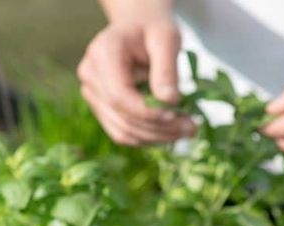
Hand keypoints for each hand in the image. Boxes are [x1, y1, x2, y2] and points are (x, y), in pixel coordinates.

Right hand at [78, 18, 195, 145]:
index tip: (178, 116)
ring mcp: (92, 94)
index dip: (148, 112)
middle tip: (192, 128)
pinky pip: (124, 134)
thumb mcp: (166, 39)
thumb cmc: (154, 30)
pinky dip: (149, 138)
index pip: (120, 96)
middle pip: (123, 117)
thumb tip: (169, 101)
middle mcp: (91, 75)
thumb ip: (166, 69)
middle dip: (159, 128)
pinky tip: (171, 133)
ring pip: (123, 131)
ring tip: (186, 131)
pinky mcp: (101, 109)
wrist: (138, 29)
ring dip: (157, 138)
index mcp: (103, 54)